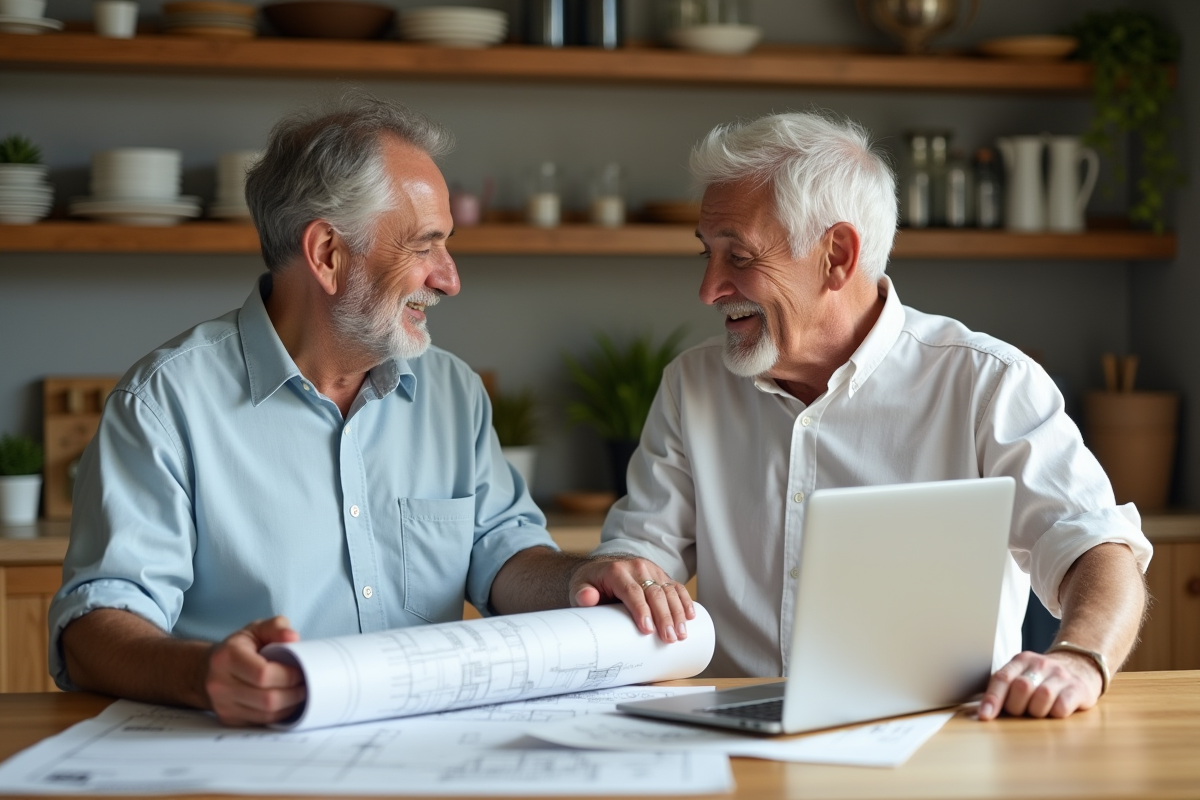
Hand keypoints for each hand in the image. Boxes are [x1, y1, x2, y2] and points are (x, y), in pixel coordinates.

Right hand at [205, 616, 305, 725]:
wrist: (210, 669)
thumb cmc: (239, 648)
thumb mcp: (257, 629)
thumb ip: (276, 627)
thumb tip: (292, 637)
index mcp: (227, 657)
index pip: (263, 674)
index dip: (288, 675)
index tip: (302, 670)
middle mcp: (220, 683)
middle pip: (267, 699)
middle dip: (293, 693)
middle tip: (306, 685)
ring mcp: (222, 705)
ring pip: (266, 714)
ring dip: (289, 706)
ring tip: (299, 693)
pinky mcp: (228, 719)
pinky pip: (261, 722)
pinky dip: (279, 714)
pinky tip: (286, 703)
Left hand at [569, 556, 695, 643]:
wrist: (600, 570)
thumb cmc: (591, 584)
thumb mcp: (580, 587)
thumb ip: (581, 594)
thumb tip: (587, 598)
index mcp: (617, 571)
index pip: (632, 591)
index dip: (641, 609)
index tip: (647, 629)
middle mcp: (637, 567)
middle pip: (654, 592)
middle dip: (664, 617)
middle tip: (669, 638)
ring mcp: (652, 571)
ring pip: (669, 590)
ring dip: (678, 613)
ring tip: (681, 634)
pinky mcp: (661, 576)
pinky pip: (676, 587)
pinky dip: (685, 601)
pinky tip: (691, 616)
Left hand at [978, 650, 1102, 720]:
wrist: (1080, 666)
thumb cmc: (1043, 679)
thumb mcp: (1022, 675)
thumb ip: (1005, 689)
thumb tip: (984, 713)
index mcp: (1021, 660)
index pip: (1002, 678)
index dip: (992, 699)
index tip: (985, 717)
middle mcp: (1040, 664)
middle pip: (1021, 688)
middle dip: (1017, 707)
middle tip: (1021, 712)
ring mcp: (1060, 675)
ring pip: (1042, 696)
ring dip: (1037, 711)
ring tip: (1039, 711)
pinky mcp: (1078, 688)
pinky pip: (1062, 706)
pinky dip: (1055, 714)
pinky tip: (1055, 712)